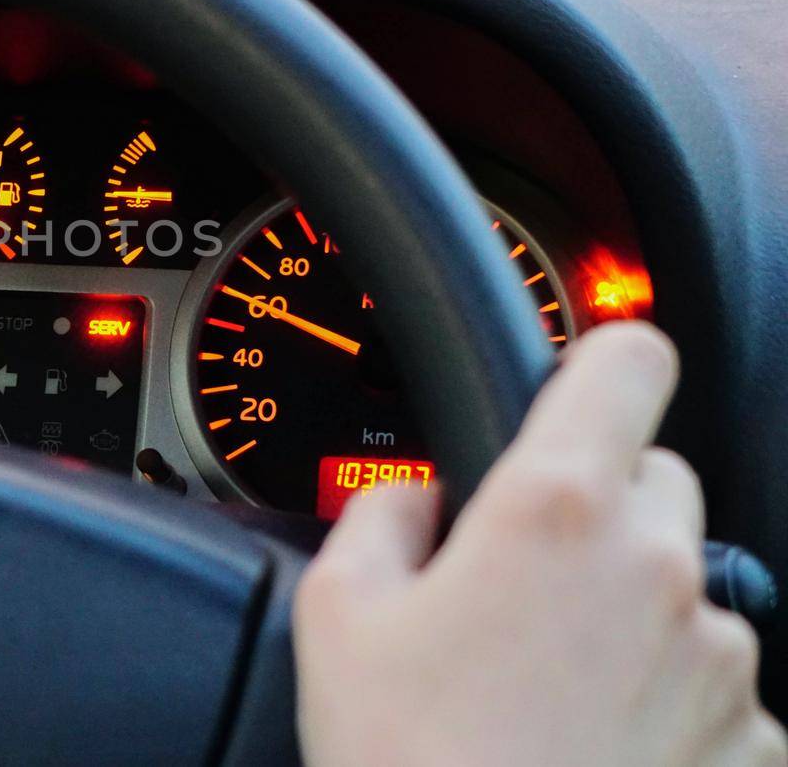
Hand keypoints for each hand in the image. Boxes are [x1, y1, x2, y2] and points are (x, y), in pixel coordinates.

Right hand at [295, 321, 785, 766]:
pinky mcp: (758, 742)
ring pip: (689, 589)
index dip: (602, 358)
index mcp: (554, 508)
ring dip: (634, 615)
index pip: (630, 357)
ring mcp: (723, 659)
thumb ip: (382, 512)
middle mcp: (659, 568)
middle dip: (599, 512)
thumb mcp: (336, 614)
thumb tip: (415, 498)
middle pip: (659, 479)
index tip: (584, 384)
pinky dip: (669, 702)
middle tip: (523, 587)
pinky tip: (594, 747)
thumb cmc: (407, 763)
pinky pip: (720, 687)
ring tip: (548, 692)